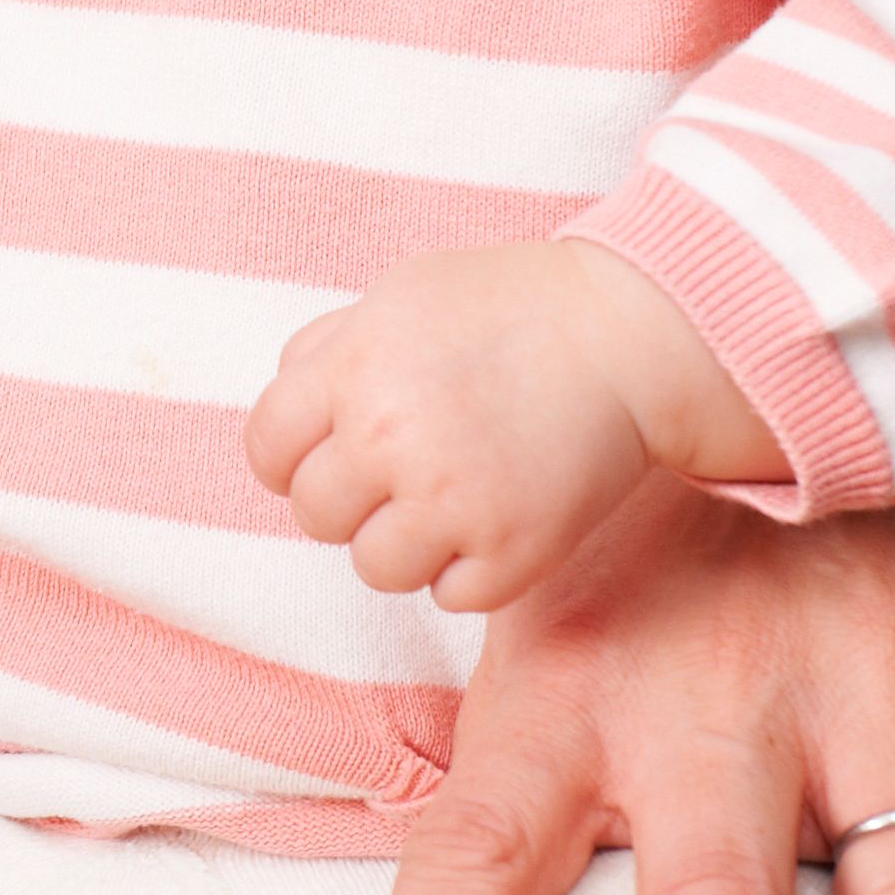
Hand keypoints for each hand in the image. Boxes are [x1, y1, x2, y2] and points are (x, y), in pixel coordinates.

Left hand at [247, 236, 775, 612]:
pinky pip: (452, 595)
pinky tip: (503, 515)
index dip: (294, 460)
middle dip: (353, 501)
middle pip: (316, 516)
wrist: (627, 336)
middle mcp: (389, 437)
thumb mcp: (398, 299)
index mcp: (352, 370)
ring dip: (408, 544)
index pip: (267, 451)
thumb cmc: (510, 311)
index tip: (338, 456)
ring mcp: (450, 499)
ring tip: (456, 497)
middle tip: (409, 472)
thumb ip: (327, 351)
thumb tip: (285, 404)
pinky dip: (475, 569)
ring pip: (375, 569)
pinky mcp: (512, 550)